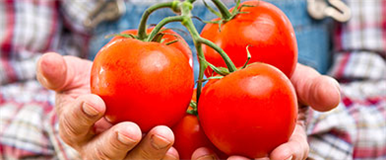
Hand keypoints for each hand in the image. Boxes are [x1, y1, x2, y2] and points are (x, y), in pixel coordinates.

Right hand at [37, 52, 178, 159]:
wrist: (117, 98)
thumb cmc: (93, 86)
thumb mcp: (73, 75)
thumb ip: (59, 72)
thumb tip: (47, 61)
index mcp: (76, 128)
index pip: (74, 124)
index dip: (82, 115)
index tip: (96, 102)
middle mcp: (96, 149)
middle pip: (103, 154)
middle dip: (116, 143)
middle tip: (131, 131)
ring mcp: (122, 156)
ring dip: (148, 152)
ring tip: (164, 135)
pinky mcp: (145, 156)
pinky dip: (167, 158)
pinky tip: (179, 151)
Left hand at [191, 63, 340, 159]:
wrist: (257, 75)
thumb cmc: (284, 79)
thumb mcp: (303, 79)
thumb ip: (316, 88)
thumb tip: (332, 96)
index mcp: (287, 141)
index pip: (291, 153)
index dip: (288, 156)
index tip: (280, 155)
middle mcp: (262, 149)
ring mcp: (237, 147)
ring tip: (203, 156)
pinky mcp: (214, 139)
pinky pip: (207, 149)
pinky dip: (199, 151)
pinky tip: (189, 147)